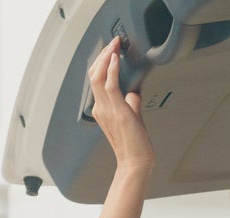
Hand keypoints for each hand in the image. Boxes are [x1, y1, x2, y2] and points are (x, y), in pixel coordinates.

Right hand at [88, 38, 153, 177]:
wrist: (136, 163)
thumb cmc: (135, 146)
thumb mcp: (132, 118)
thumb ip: (132, 103)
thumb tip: (134, 92)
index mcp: (102, 109)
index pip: (96, 80)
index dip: (101, 63)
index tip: (110, 50)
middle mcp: (101, 108)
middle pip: (93, 74)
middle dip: (102, 55)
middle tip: (112, 43)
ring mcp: (107, 110)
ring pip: (98, 77)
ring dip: (106, 58)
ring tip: (114, 46)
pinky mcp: (118, 112)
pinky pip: (110, 86)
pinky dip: (111, 70)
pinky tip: (116, 59)